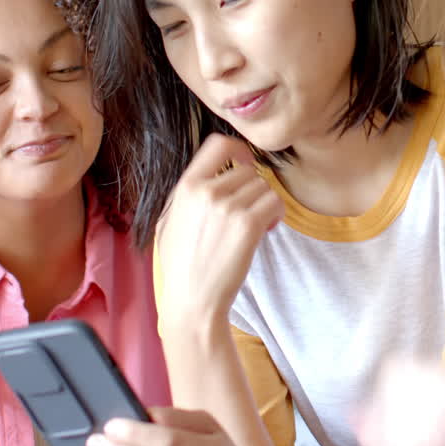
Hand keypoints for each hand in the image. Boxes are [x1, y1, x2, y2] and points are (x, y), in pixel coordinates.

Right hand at [155, 134, 283, 324]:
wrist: (191, 301)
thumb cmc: (180, 266)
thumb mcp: (169, 220)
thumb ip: (189, 193)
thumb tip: (211, 172)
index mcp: (186, 186)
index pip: (217, 144)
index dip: (237, 149)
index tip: (244, 162)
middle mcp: (207, 191)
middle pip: (248, 171)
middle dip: (252, 191)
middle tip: (249, 213)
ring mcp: (228, 206)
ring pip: (263, 187)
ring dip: (264, 204)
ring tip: (253, 227)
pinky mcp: (248, 224)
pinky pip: (275, 202)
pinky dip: (275, 216)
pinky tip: (264, 231)